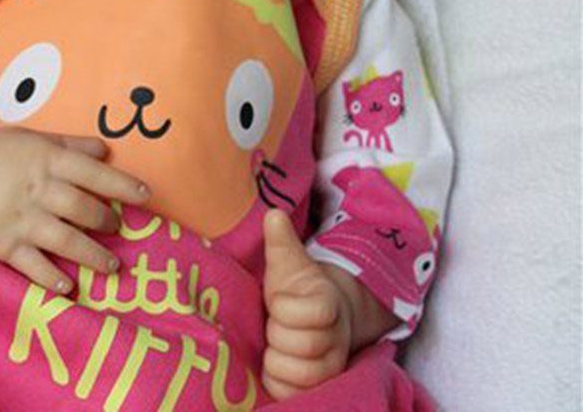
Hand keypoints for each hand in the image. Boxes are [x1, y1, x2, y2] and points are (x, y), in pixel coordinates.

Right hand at [0, 115, 149, 294]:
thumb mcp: (32, 138)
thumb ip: (69, 145)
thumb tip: (105, 149)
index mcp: (47, 160)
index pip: (94, 173)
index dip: (123, 184)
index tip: (146, 195)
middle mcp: (38, 190)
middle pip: (83, 209)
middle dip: (107, 220)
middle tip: (120, 227)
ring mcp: (21, 220)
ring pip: (65, 240)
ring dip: (92, 254)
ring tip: (112, 265)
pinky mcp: (3, 245)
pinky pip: (32, 266)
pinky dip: (51, 279)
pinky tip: (69, 288)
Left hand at [261, 208, 352, 398]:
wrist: (310, 321)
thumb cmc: (294, 289)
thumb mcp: (287, 263)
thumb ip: (281, 241)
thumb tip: (273, 213)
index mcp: (329, 303)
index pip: (316, 312)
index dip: (286, 307)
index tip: (276, 301)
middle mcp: (336, 339)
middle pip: (306, 346)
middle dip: (278, 334)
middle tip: (272, 325)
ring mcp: (331, 368)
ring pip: (301, 374)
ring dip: (277, 360)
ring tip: (274, 345)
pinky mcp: (318, 390)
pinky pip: (293, 394)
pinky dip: (276, 381)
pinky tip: (274, 364)